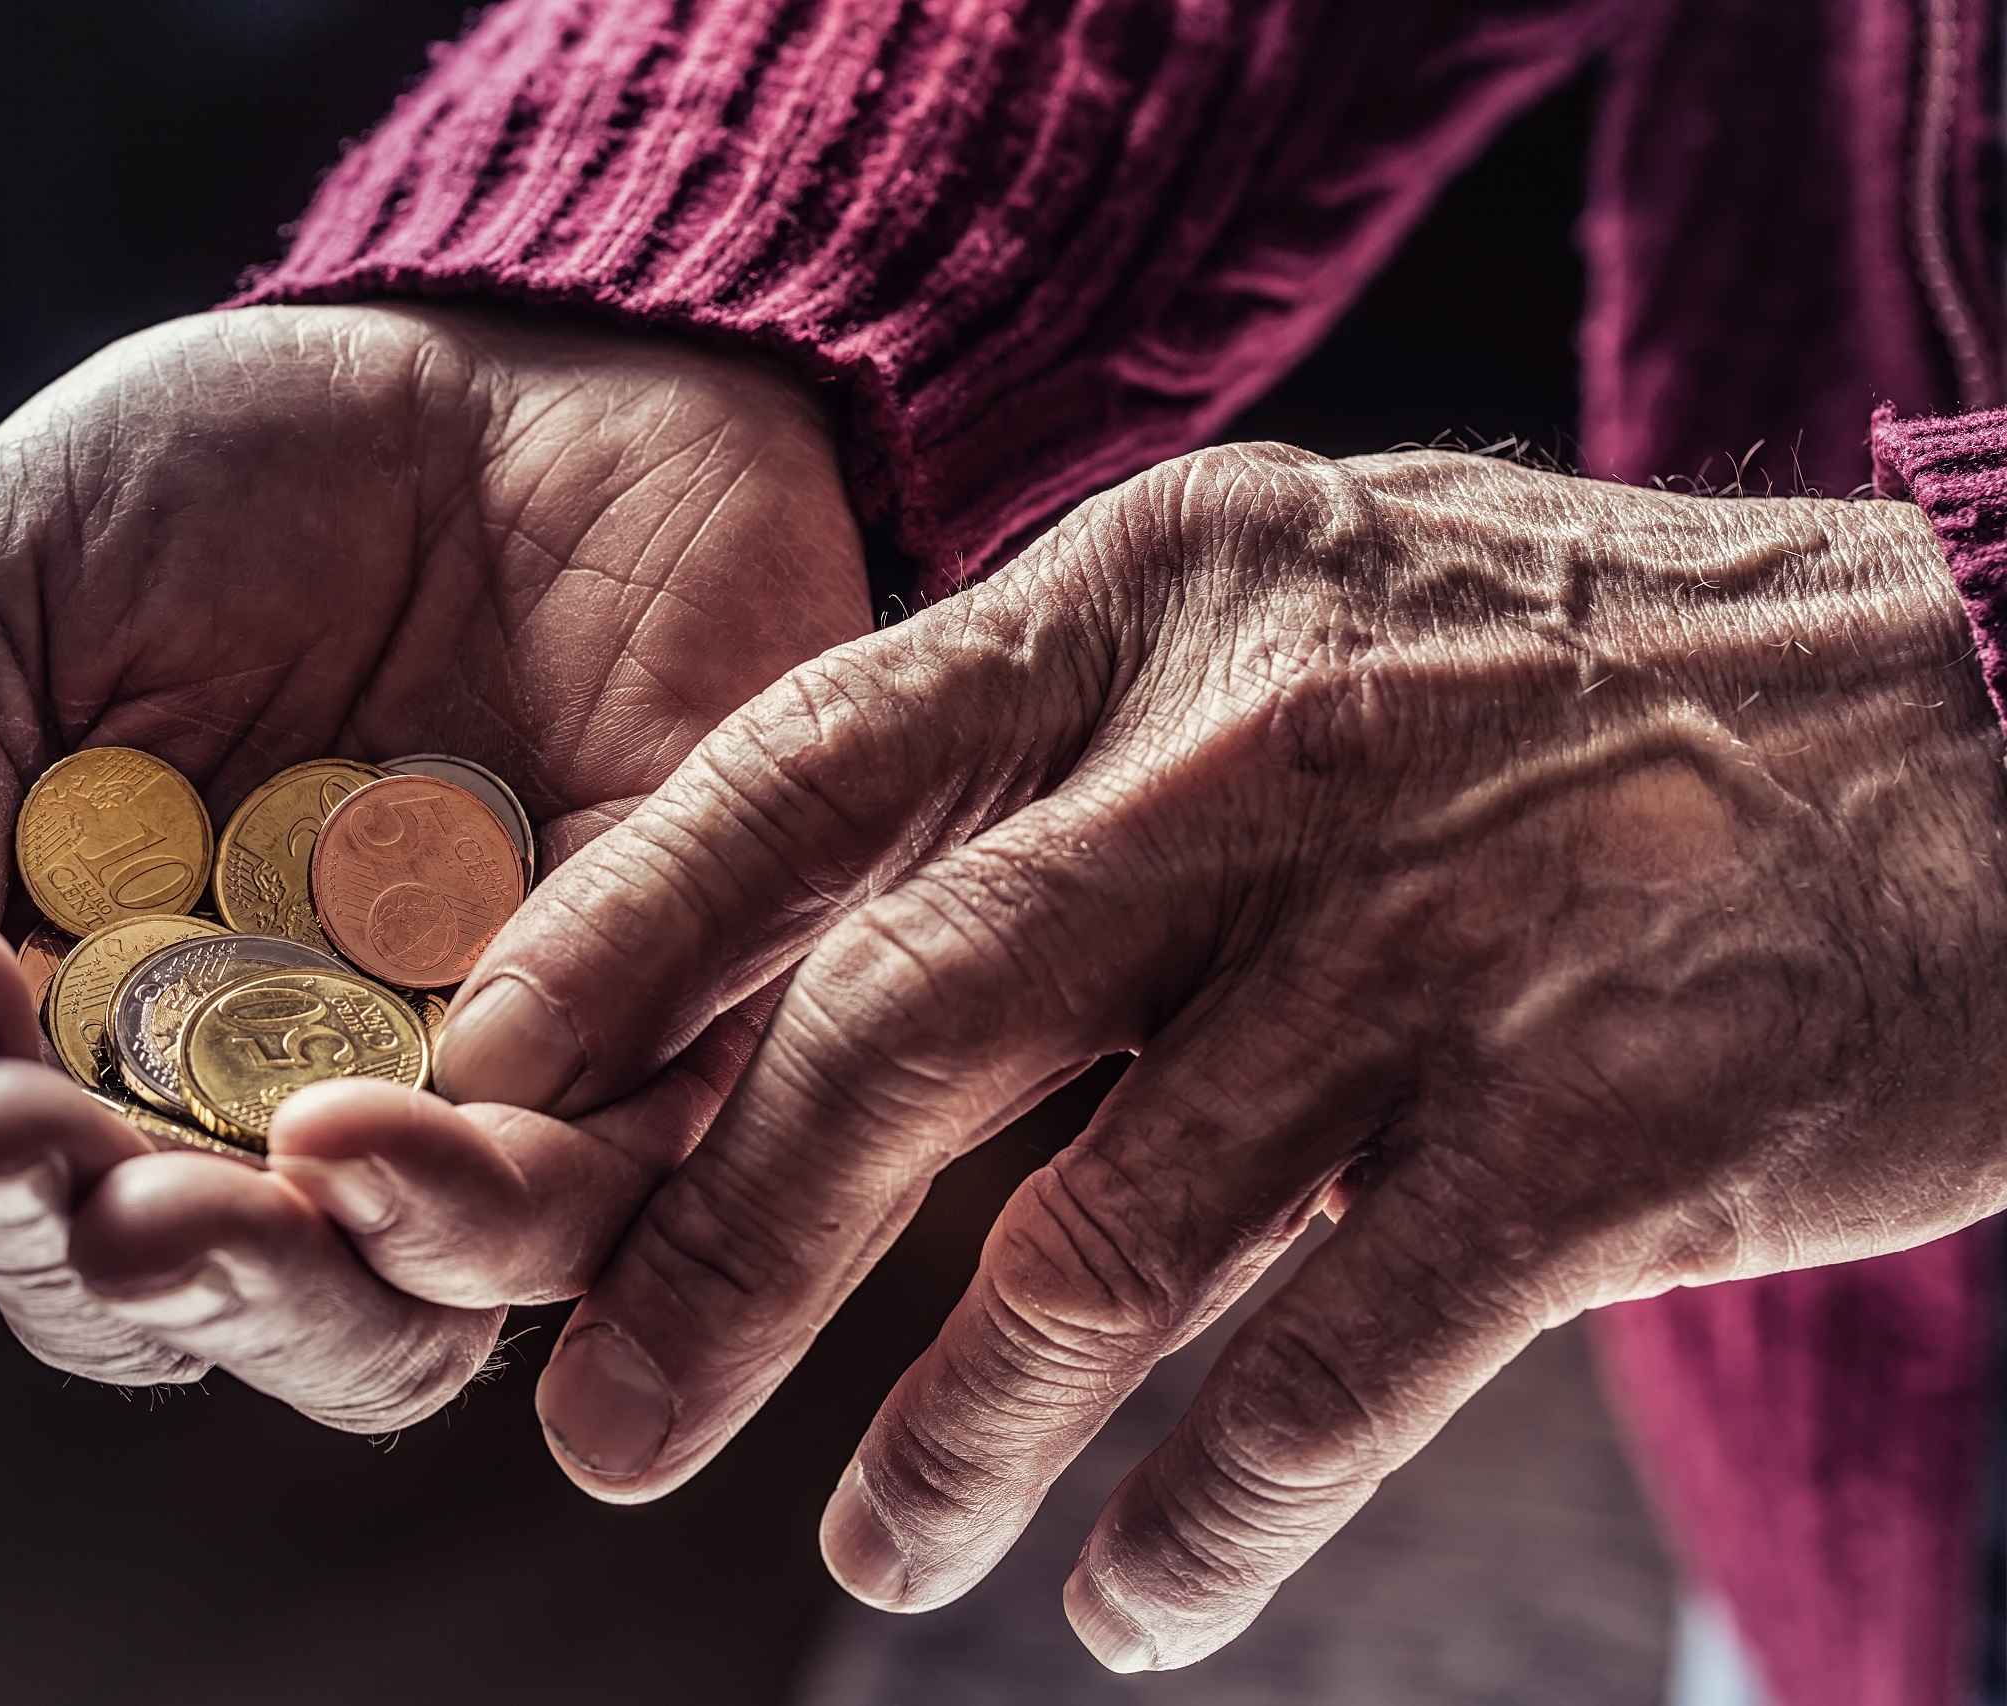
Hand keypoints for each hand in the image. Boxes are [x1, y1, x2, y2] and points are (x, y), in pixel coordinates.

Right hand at [0, 304, 868, 1427]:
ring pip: (382, 1323)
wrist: (526, 371)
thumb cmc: (226, 482)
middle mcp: (267, 1099)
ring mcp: (463, 1091)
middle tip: (68, 1196)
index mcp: (79, 1022)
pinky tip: (376, 1133)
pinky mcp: (649, 1046)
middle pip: (181, 1305)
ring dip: (283, 1293)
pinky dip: (477, 1205)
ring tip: (206, 1215)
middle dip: (113, 1269)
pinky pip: (585, 1201)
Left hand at [408, 444, 2006, 1662]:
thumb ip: (1064, 766)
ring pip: (1101, 1241)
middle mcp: (1274, 746)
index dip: (626, 945)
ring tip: (878, 1548)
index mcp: (1158, 598)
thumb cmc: (1580, 696)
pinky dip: (1209, 1507)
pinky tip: (1136, 1594)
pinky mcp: (1616, 1121)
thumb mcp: (1296, 628)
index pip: (813, 768)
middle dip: (724, 1255)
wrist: (1994, 718)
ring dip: (956, 1432)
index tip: (496, 1107)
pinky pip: (1335, 1367)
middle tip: (607, 1421)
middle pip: (905, 1030)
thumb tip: (797, 973)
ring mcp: (1449, 934)